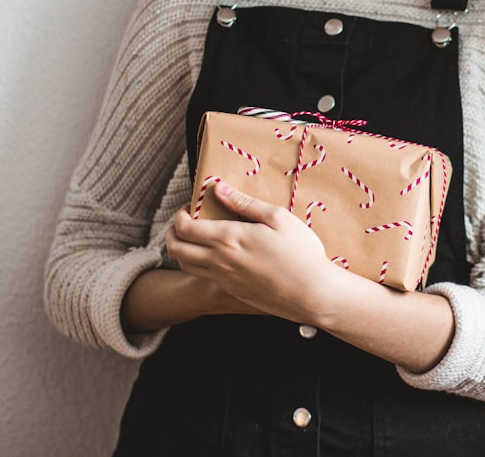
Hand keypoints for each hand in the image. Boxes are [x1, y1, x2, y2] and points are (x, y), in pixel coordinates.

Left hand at [166, 182, 343, 324]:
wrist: (313, 294)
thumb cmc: (301, 253)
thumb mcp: (278, 217)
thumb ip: (245, 203)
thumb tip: (219, 189)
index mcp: (228, 238)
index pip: (185, 227)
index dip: (180, 215)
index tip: (190, 206)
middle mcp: (219, 261)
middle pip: (176, 249)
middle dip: (171, 232)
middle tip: (183, 222)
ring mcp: (225, 280)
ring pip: (186, 266)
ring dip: (182, 250)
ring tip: (195, 238)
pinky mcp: (233, 292)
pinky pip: (205, 277)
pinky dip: (199, 264)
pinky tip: (217, 255)